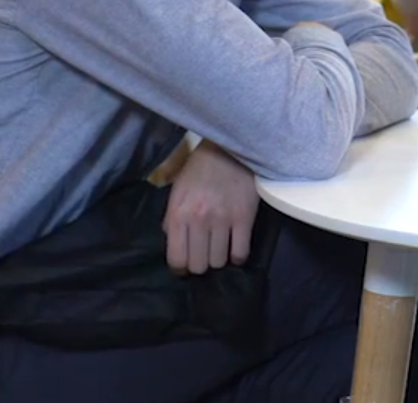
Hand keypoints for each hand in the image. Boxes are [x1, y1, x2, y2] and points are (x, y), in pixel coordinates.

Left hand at [162, 142, 258, 273]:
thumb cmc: (200, 168)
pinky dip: (237, 256)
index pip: (177, 259)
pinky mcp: (245, 218)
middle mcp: (199, 220)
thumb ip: (172, 218)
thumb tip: (173, 241)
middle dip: (200, 264)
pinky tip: (235, 248)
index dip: (180, 269)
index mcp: (179, 213)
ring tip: (220, 248)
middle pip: (199, 265)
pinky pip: (240, 253)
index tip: (185, 266)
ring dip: (219, 259)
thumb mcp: (178, 190)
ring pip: (219, 262)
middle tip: (204, 255)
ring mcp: (223, 220)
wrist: (230, 148)